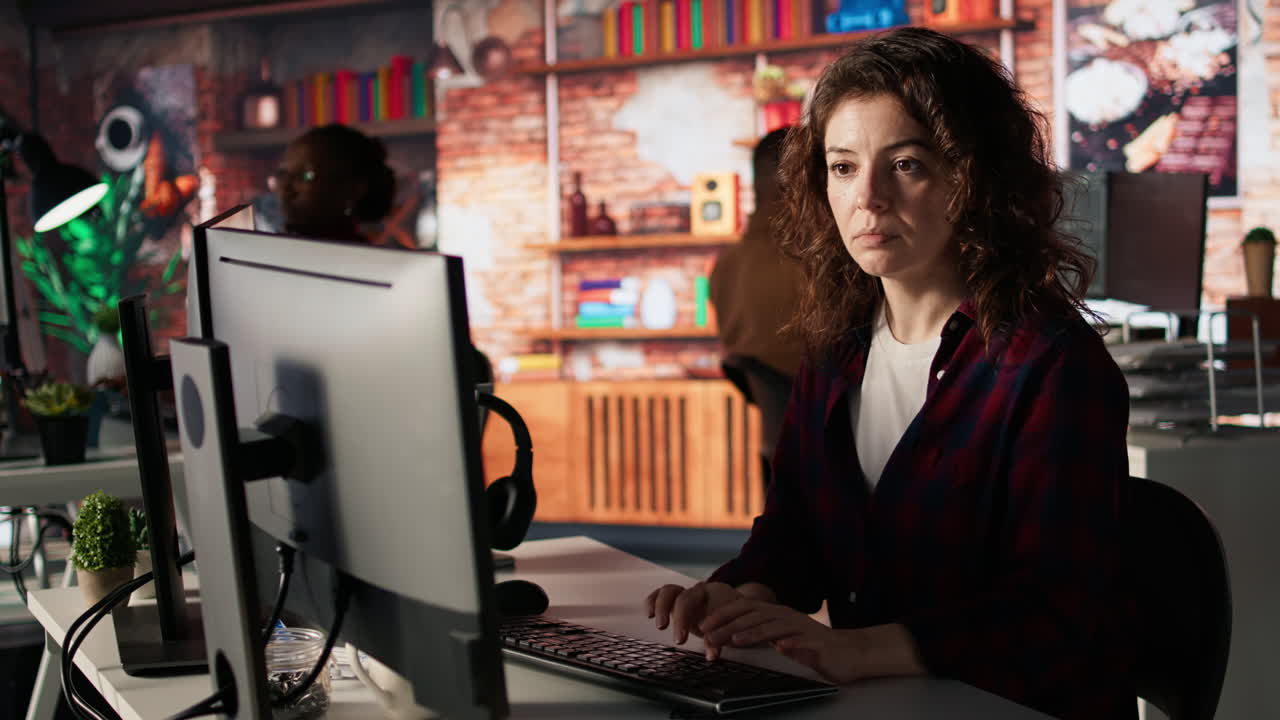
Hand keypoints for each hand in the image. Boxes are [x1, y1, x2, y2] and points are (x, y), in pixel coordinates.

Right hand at [645, 581, 743, 646]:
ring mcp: (685, 597)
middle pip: (673, 592)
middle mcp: (693, 592)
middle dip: (664, 610)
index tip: (679, 640)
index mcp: (707, 592)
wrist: (740, 610)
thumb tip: (711, 655)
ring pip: (665, 591)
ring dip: (656, 605)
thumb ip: (718, 640)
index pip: (687, 600)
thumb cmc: (733, 620)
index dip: (680, 619)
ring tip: (651, 619)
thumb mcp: (728, 629)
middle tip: (661, 628)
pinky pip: (661, 597)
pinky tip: (648, 614)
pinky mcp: (678, 604)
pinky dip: (653, 602)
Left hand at [705, 608, 926, 683]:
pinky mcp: (817, 642)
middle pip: (753, 615)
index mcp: (776, 615)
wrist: (850, 653)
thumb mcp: (782, 639)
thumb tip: (734, 635)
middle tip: (709, 635)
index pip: (744, 609)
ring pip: (773, 627)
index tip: (704, 625)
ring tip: (735, 641)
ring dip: (753, 633)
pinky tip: (780, 648)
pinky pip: (802, 641)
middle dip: (729, 624)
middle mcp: (786, 616)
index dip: (723, 615)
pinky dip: (790, 643)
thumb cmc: (813, 648)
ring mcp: (801, 628)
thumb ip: (762, 635)